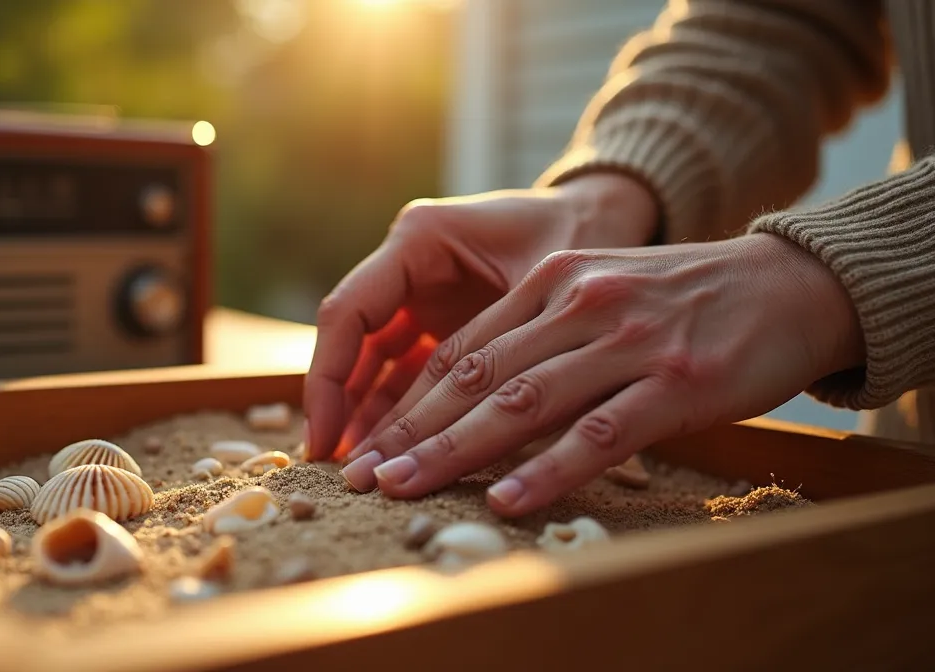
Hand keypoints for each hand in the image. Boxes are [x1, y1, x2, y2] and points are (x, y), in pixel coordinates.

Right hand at [303, 173, 659, 462]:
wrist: (611, 213)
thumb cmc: (586, 232)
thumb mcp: (551, 283)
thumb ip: (516, 342)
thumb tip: (497, 426)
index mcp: (420, 239)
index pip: (349, 312)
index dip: (329, 379)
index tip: (323, 441)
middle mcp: (408, 264)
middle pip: (353, 343)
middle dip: (342, 408)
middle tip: (343, 472)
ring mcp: (421, 295)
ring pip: (376, 364)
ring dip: (369, 418)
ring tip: (367, 476)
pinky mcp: (441, 322)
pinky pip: (408, 372)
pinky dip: (403, 413)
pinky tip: (400, 457)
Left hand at [339, 232, 865, 515]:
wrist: (791, 283)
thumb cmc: (687, 298)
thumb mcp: (602, 289)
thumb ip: (543, 331)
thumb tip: (477, 394)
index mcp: (552, 280)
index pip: (460, 350)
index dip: (405, 400)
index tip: (366, 443)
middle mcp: (578, 304)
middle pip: (474, 377)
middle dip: (409, 430)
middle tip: (361, 475)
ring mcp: (625, 342)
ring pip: (521, 403)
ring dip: (454, 451)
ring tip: (405, 488)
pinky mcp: (673, 383)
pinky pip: (598, 433)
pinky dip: (547, 469)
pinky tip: (507, 498)